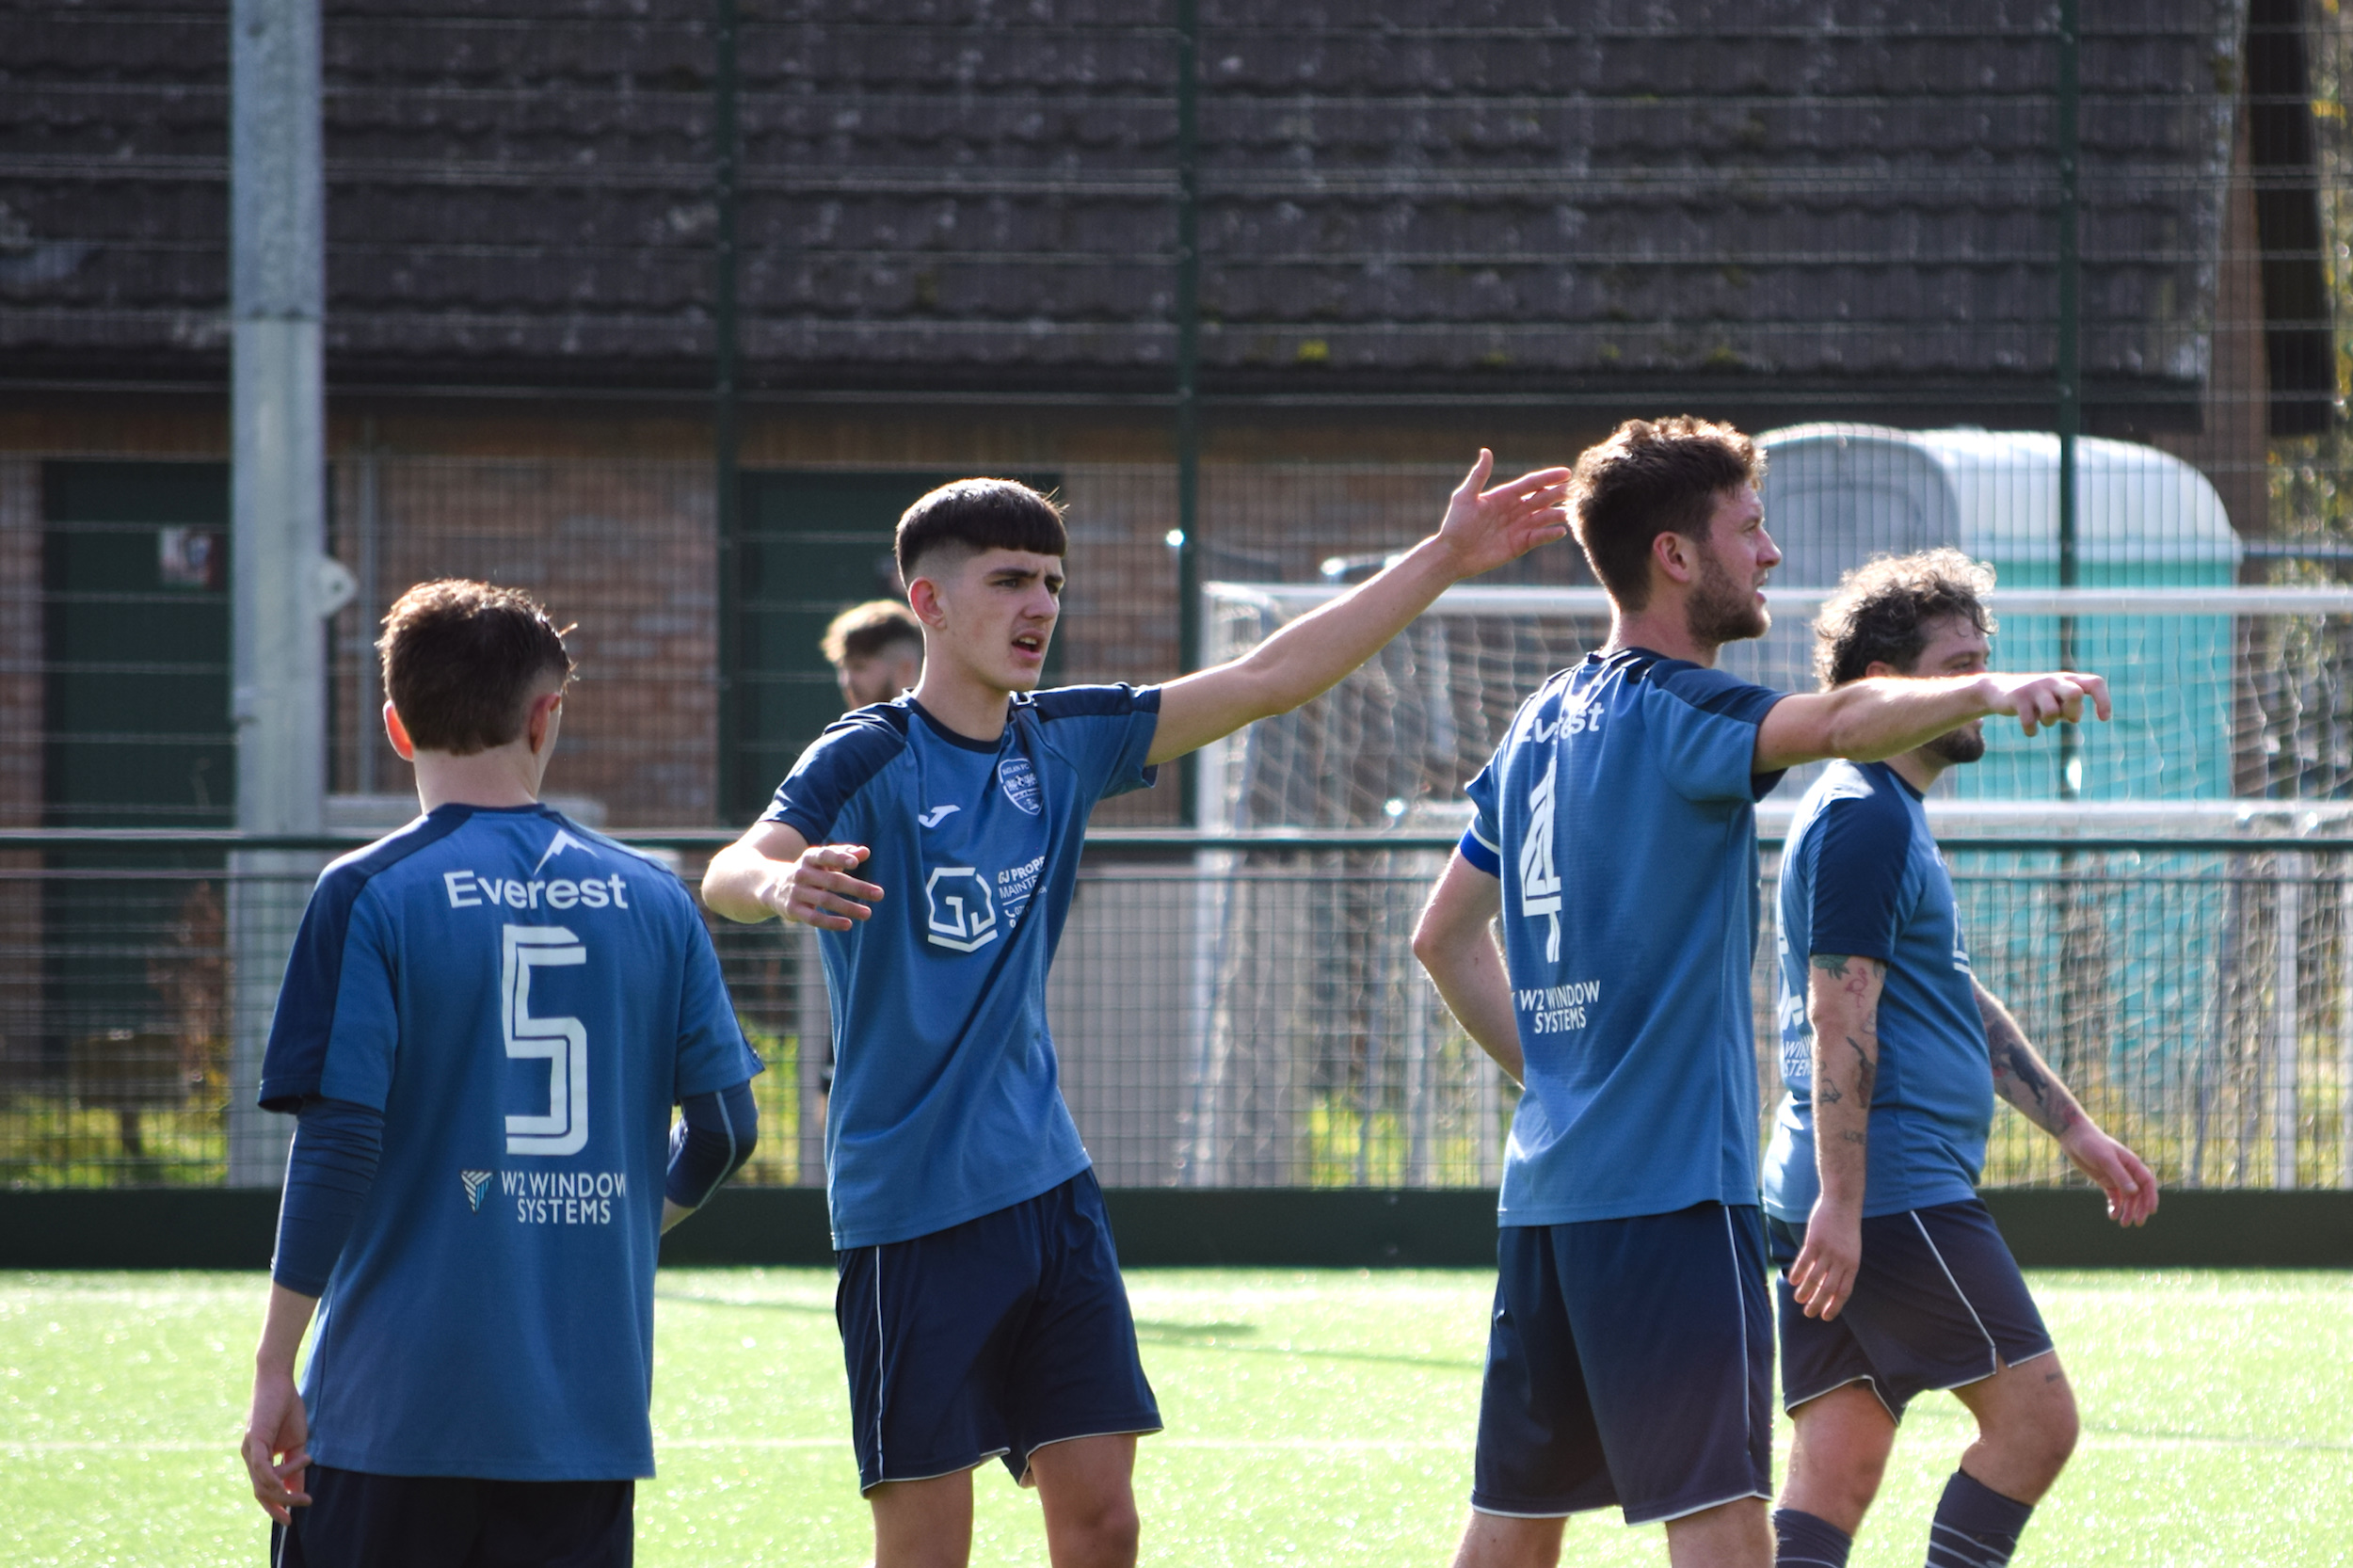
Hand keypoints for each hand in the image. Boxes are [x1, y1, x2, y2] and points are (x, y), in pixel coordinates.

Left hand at [241, 1366, 311, 1523]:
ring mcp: (250, 1450)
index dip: (276, 1507)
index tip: (291, 1519)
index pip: (265, 1490)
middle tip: (297, 1513)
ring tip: (307, 1474)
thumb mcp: (296, 1443)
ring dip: (285, 1487)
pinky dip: (274, 1476)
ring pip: (263, 1482)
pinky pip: (261, 1466)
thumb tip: (298, 1490)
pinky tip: (288, 1479)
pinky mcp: (254, 1439)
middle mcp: (250, 1458)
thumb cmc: (287, 1408)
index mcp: (259, 1459)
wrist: (278, 1381)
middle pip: (261, 1492)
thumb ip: (295, 1467)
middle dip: (278, 1506)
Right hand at [775, 843, 884, 930]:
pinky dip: (831, 922)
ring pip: (825, 900)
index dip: (839, 858)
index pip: (825, 855)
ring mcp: (796, 892)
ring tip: (868, 913)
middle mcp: (802, 874)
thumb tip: (865, 852)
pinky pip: (814, 918)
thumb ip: (844, 854)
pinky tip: (848, 924)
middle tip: (880, 894)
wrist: (771, 886)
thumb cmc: (809, 871)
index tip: (855, 863)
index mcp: (810, 858)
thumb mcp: (822, 860)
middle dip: (857, 887)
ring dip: (848, 907)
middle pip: (832, 880)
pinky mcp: (793, 910)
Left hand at [1432, 450, 1572, 579]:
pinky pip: (1539, 537)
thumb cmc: (1455, 524)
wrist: (1452, 554)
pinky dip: (1550, 534)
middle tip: (1573, 489)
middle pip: (1542, 498)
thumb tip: (1486, 451)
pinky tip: (1560, 530)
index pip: (1532, 483)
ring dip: (1558, 513)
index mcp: (1505, 495)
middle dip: (1558, 493)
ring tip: (1569, 511)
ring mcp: (1519, 527)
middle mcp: (1516, 509)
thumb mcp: (1465, 497)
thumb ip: (1479, 476)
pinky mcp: (1520, 544)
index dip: (1548, 477)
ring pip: (1545, 517)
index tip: (1566, 473)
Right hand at [1788, 1200, 1862, 1320]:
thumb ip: (1842, 1266)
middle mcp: (1841, 1260)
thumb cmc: (1845, 1227)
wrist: (1842, 1203)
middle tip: (1808, 1314)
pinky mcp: (1814, 1241)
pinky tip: (1792, 1281)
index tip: (1825, 1317)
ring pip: (1814, 1277)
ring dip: (1805, 1291)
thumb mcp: (1850, 1249)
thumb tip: (1827, 1285)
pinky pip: (1804, 1262)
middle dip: (1818, 1304)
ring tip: (1798, 1299)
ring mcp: (1828, 1251)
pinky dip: (1798, 1273)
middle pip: (1828, 1289)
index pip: (1843, 1292)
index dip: (1834, 1306)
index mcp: (1852, 1264)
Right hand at [1979, 672, 2111, 735]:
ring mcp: (2035, 688)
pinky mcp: (2018, 697)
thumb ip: (2072, 707)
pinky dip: (2031, 730)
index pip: (2095, 683)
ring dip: (2048, 722)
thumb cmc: (2037, 698)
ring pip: (2051, 712)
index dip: (2103, 701)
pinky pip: (2030, 721)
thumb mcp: (2058, 700)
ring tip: (2043, 720)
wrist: (1999, 690)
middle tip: (2065, 717)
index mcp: (2068, 680)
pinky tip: (2030, 730)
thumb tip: (2076, 716)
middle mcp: (2054, 680)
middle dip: (2072, 710)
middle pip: (2075, 694)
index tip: (2103, 719)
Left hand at [2059, 1121, 2158, 1226]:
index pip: (2147, 1183)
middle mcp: (2127, 1172)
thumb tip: (2134, 1192)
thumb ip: (2119, 1175)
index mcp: (2132, 1164)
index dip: (2151, 1197)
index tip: (2152, 1211)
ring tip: (2123, 1224)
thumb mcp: (2105, 1159)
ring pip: (2127, 1197)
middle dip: (2140, 1208)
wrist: (2074, 1137)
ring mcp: (2116, 1177)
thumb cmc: (2091, 1144)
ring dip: (2127, 1210)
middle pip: (2139, 1193)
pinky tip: (2112, 1215)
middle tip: (2137, 1223)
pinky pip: (2114, 1196)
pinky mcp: (2106, 1180)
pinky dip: (2115, 1206)